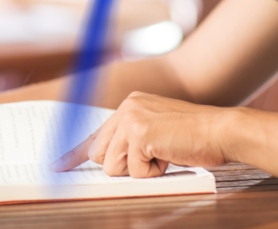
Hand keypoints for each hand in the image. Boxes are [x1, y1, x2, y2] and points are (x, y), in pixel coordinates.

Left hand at [52, 92, 232, 177]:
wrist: (221, 131)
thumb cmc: (194, 137)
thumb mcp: (157, 133)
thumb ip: (132, 140)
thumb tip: (106, 161)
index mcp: (130, 105)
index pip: (95, 133)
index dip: (75, 153)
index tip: (56, 165)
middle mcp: (126, 107)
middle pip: (100, 155)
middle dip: (123, 166)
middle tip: (153, 157)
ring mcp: (131, 118)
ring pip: (113, 166)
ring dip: (140, 170)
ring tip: (163, 155)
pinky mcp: (140, 133)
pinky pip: (133, 171)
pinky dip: (153, 173)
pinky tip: (169, 157)